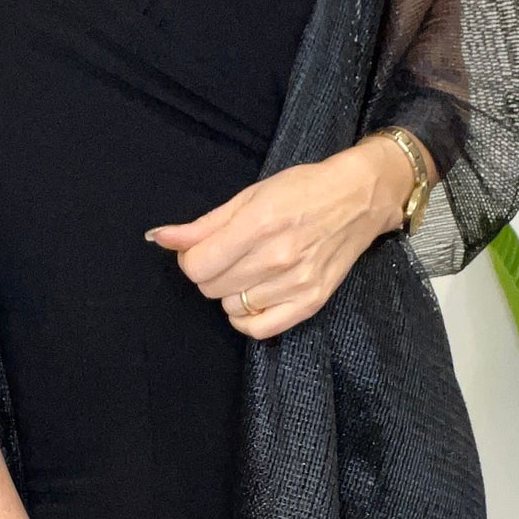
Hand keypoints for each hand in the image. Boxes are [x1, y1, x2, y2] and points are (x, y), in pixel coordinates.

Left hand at [144, 136, 421, 337]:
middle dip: (210, 272)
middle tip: (228, 256)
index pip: (197, 266)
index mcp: (259, 224)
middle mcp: (277, 258)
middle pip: (211, 288)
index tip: (202, 249)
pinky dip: (246, 317)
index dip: (190, 259)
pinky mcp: (311, 303)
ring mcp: (296, 284)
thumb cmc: (303, 190)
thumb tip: (160, 239)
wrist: (358, 199)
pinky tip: (252, 297)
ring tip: (248, 271)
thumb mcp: (250, 196)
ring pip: (231, 307)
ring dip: (230, 292)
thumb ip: (203, 225)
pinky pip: (259, 328)